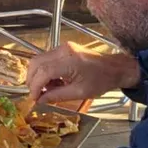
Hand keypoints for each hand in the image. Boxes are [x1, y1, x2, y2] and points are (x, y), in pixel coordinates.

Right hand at [26, 42, 141, 103]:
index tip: (34, 98)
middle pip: (36, 63)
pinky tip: (54, 81)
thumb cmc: (101, 81)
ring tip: (47, 89)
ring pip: (39, 60)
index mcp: (69, 61)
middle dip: (32, 80)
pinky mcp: (63, 48)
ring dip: (38, 76)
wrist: (115, 68)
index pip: (42, 72)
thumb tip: (40, 100)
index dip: (35, 87)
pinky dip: (45, 71)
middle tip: (36, 94)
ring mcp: (62, 47)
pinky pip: (46, 58)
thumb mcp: (79, 92)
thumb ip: (56, 96)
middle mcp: (63, 50)